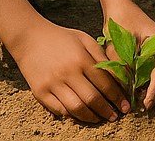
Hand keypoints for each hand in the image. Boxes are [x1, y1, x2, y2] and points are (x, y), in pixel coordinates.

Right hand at [6, 19, 128, 122]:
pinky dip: (72, 115)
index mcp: (81, 59)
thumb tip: (117, 75)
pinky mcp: (40, 92)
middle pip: (92, 99)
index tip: (125, 106)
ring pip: (76, 108)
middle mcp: (68, 73)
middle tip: (115, 116)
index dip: (117, 97)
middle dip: (107, 110)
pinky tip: (81, 114)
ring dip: (91, 117)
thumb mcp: (84, 39)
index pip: (105, 83)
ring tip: (100, 118)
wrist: (29, 37)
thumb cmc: (61, 37)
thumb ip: (100, 55)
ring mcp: (53, 84)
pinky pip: (59, 110)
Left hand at [104, 2, 154, 110]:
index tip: (145, 103)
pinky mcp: (154, 50)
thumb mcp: (118, 44)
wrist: (119, 6)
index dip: (153, 90)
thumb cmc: (118, 21)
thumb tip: (127, 87)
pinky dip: (152, 81)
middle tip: (145, 107)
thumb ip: (123, 65)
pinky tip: (140, 89)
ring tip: (142, 101)